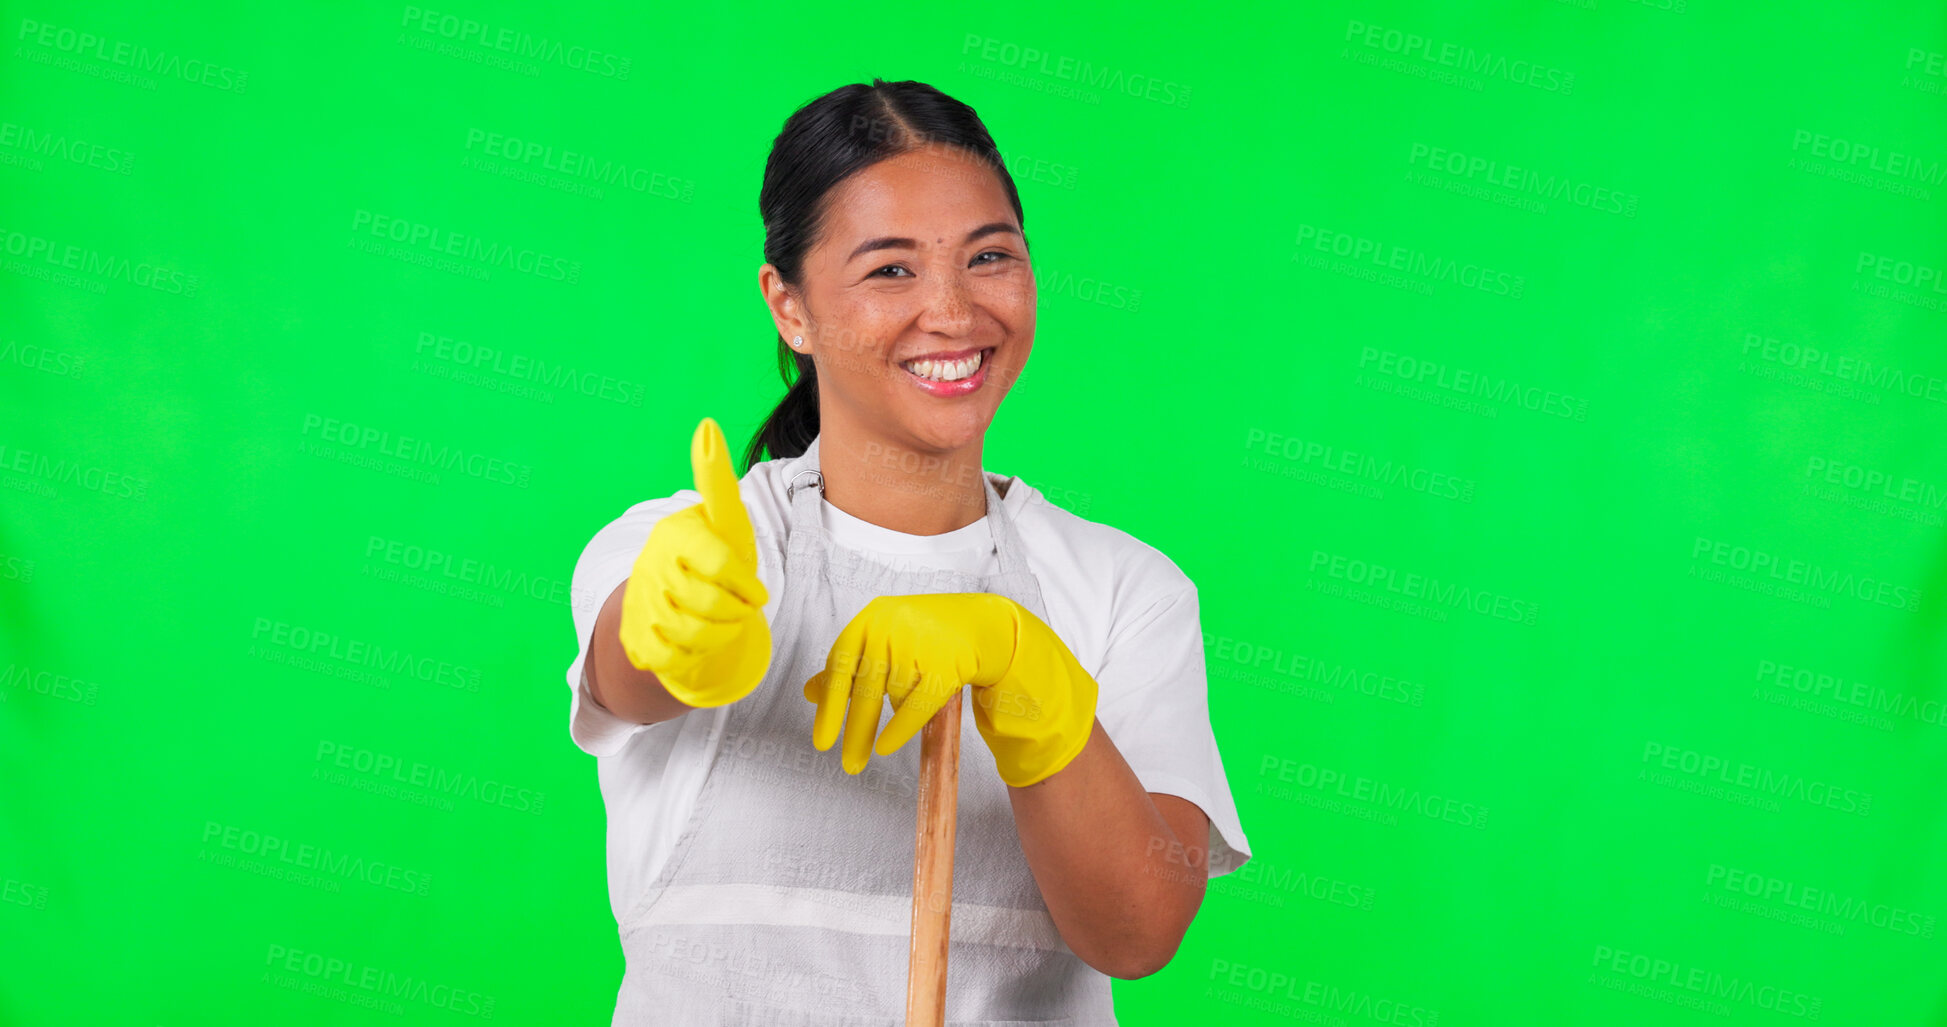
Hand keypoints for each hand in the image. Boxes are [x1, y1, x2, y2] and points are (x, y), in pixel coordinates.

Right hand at [617, 417, 771, 706]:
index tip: (757, 594)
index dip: (745, 586)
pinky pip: (675, 659)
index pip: (720, 563)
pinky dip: (695, 656)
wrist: (670, 602)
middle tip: (741, 610)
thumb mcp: (724, 522)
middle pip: (712, 605)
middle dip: (736, 614)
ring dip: (719, 636)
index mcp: (675, 534)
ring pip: (695, 635)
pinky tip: (696, 641)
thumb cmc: (712, 556)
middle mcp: (651, 565)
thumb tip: (705, 424)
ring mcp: (640, 603)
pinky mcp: (636, 640)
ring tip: (722, 623)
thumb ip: (716, 480)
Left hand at [802, 593, 1097, 785]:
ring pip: (894, 697)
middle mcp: (890, 628)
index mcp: (868, 621)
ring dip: (888, 718)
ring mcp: (920, 644)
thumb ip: (847, 666)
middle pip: (865, 690)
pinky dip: (900, 729)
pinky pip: (917, 705)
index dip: (829, 709)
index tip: (821, 743)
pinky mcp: (947, 664)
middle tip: (848, 766)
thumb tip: (809, 693)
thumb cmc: (920, 635)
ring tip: (882, 734)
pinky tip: (886, 747)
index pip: (839, 669)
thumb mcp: (879, 641)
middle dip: (854, 732)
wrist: (978, 625)